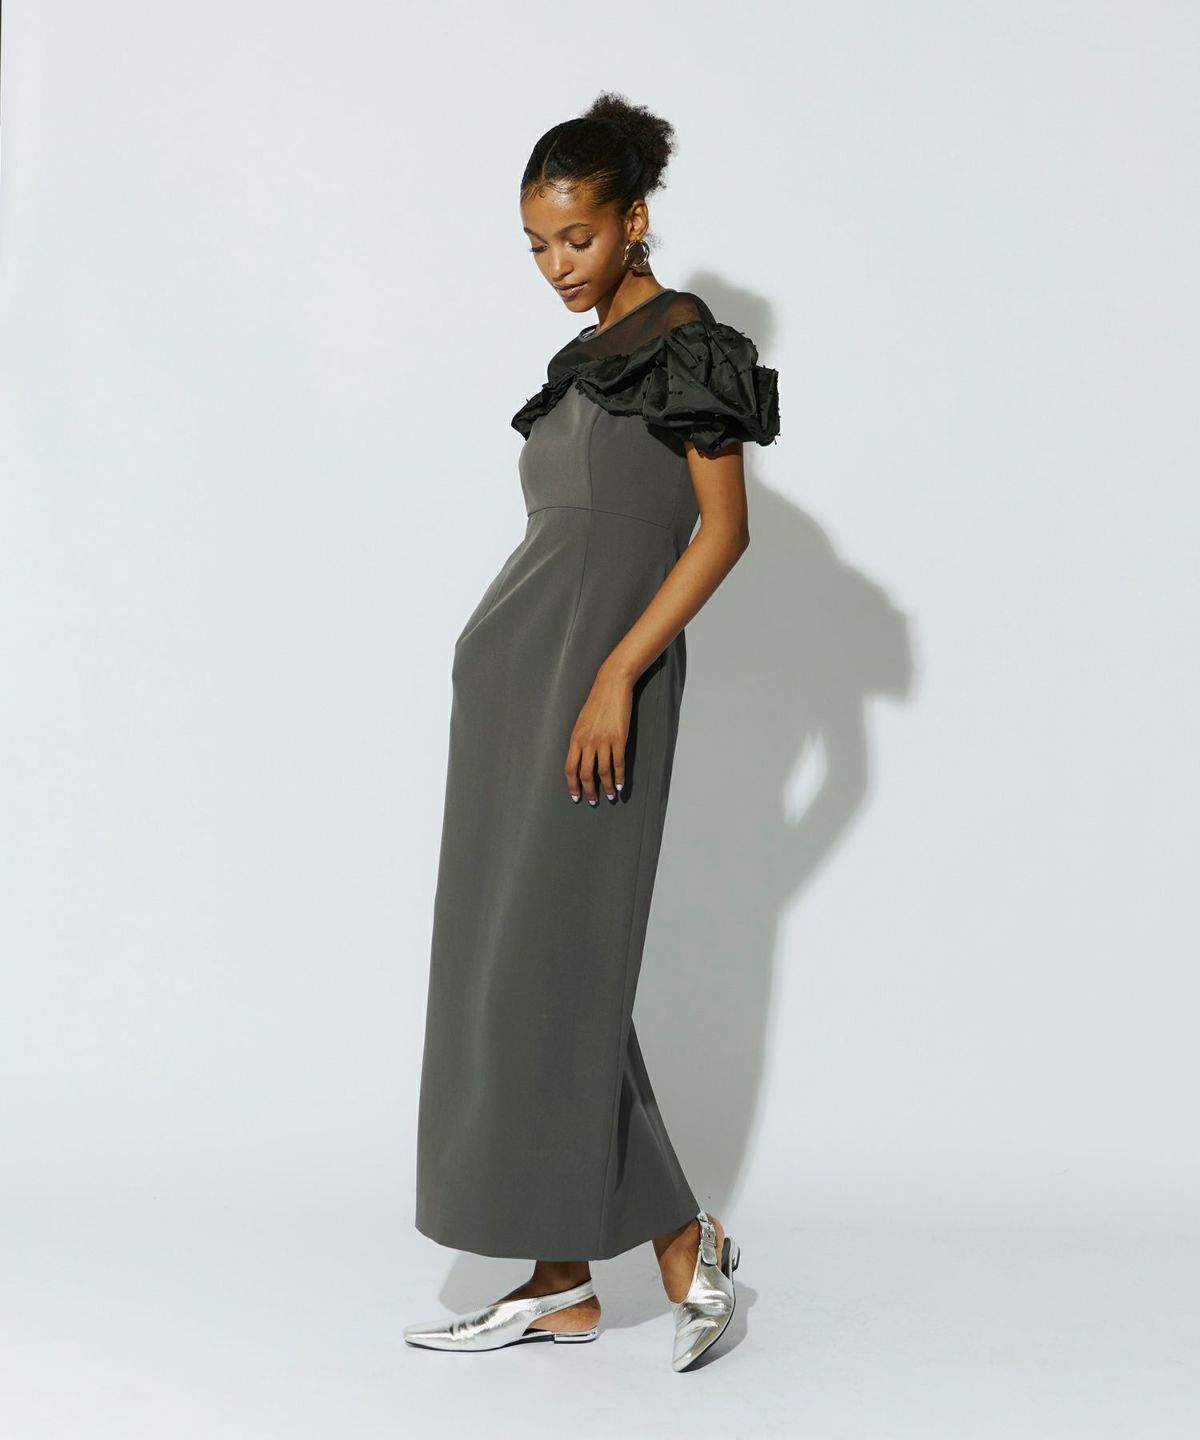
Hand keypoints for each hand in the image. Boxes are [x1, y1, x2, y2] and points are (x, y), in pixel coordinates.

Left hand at [564, 663, 631, 804]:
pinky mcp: (618, 738)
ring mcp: (603, 741)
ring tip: (609, 795)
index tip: (576, 796)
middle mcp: (587, 742)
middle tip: (592, 800)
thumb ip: (580, 740)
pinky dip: (619, 777)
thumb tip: (581, 758)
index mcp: (575, 738)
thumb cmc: (597, 702)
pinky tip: (620, 785)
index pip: (570, 768)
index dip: (572, 784)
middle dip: (589, 791)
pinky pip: (618, 764)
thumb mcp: (582, 722)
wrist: (611, 685)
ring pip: (603, 772)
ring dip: (607, 787)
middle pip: (585, 774)